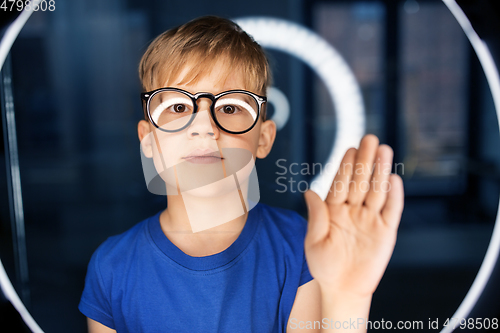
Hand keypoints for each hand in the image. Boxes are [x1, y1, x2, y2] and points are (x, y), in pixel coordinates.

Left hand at [304, 134, 403, 297]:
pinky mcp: (386, 232)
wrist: (342, 289)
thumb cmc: (324, 266)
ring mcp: (370, 220)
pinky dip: (393, 196)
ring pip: (377, 191)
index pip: (341, 183)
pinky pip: (391, 211)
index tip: (350, 148)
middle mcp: (353, 211)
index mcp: (334, 210)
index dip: (346, 166)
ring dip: (380, 172)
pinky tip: (393, 179)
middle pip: (361, 182)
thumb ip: (316, 215)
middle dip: (365, 161)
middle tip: (370, 138)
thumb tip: (309, 191)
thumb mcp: (314, 240)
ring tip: (384, 151)